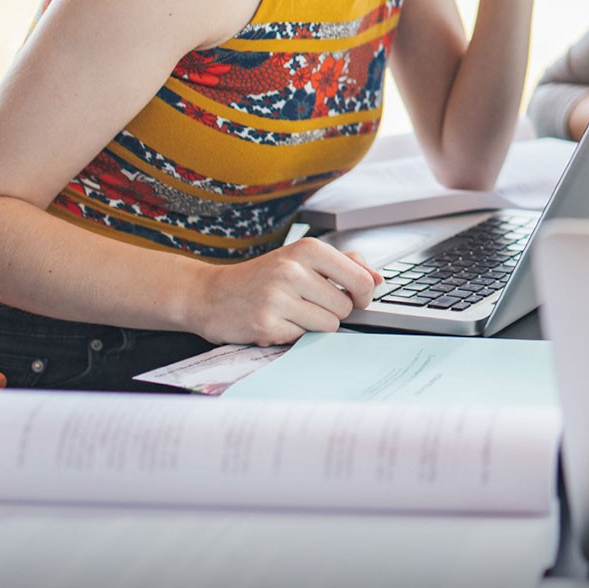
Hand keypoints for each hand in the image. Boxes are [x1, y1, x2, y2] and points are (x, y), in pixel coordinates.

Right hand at [191, 238, 380, 345]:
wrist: (210, 294)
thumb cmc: (263, 278)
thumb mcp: (301, 259)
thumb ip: (344, 264)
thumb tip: (378, 278)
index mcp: (306, 249)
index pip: (361, 279)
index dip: (364, 295)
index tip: (356, 298)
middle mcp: (291, 270)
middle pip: (346, 306)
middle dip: (333, 310)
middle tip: (307, 303)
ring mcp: (277, 298)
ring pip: (329, 325)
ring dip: (314, 325)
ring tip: (291, 312)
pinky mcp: (266, 325)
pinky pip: (304, 338)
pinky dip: (294, 335)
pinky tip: (276, 322)